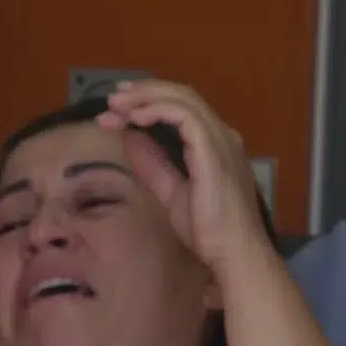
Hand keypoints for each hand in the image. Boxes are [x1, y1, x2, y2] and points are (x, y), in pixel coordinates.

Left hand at [99, 79, 270, 272]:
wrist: (233, 252)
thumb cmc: (208, 231)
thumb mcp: (171, 192)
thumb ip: (153, 164)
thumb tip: (130, 138)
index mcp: (213, 144)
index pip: (180, 109)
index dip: (146, 104)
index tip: (115, 113)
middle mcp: (221, 135)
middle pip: (181, 95)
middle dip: (143, 92)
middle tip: (113, 98)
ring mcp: (220, 139)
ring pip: (182, 98)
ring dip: (145, 97)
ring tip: (117, 105)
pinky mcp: (213, 149)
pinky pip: (184, 115)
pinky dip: (157, 110)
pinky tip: (135, 118)